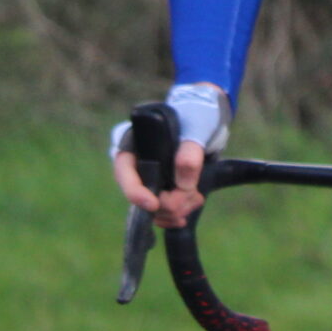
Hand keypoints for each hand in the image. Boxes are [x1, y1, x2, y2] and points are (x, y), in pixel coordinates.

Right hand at [109, 81, 229, 230]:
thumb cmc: (196, 117)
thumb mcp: (196, 127)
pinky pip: (162, 211)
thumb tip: (183, 184)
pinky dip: (176, 213)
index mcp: (134, 145)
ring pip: (154, 208)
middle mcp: (136, 165)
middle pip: (142, 196)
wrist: (206, 121)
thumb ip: (190, 151)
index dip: (136, 192)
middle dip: (169, 202)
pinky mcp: (161, 189)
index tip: (154, 204)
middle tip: (194, 195)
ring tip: (197, 198)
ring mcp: (148, 179)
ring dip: (177, 209)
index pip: (125, 173)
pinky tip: (191, 205)